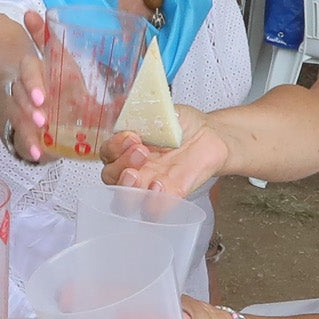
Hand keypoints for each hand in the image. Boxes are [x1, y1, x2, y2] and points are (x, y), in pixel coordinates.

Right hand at [0, 26, 57, 164]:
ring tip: (36, 149)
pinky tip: (34, 157)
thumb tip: (32, 14)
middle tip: (41, 122)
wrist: (5, 86)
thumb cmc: (39, 72)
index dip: (33, 84)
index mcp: (24, 70)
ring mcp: (9, 112)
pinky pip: (15, 140)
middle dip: (28, 113)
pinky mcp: (11, 129)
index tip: (41, 98)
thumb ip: (43, 35)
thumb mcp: (46, 54)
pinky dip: (25, 148)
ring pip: (15, 123)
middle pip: (18, 101)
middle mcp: (14, 91)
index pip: (27, 73)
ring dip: (25, 135)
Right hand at [105, 110, 229, 202]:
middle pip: (110, 178)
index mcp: (126, 147)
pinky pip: (153, 211)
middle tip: (141, 152)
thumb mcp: (163, 110)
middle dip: (120, 165)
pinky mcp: (170, 195)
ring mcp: (149, 184)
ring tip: (141, 175)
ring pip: (124, 201)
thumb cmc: (183, 124)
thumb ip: (147, 112)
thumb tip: (135, 108)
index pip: (108, 153)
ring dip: (128, 190)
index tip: (133, 135)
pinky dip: (153, 203)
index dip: (115, 146)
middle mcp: (133, 168)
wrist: (210, 135)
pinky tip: (160, 187)